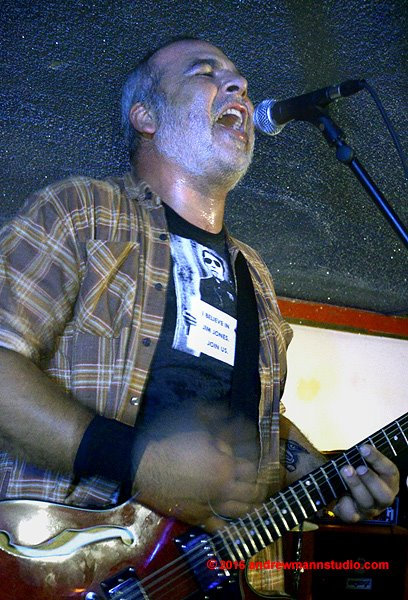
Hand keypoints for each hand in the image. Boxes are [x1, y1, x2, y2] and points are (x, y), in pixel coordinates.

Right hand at [133, 412, 265, 531]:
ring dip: (249, 507)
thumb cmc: (170, 444)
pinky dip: (228, 527)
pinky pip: (218, 528)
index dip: (252, 463)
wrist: (143, 467)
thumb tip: (229, 413)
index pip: (252, 468)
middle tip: (258, 484)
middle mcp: (223, 489)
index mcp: (225, 467)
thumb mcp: (195, 425)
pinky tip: (232, 524)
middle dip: (257, 487)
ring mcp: (211, 506)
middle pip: (252, 493)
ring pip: (240, 512)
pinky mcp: (198, 519)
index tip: (250, 460)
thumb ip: (216, 421)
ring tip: (253, 504)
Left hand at [334, 444, 399, 522]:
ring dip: (356, 486)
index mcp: (389, 481)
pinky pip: (351, 515)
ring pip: (367, 503)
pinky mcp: (354, 516)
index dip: (378, 459)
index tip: (363, 448)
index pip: (390, 471)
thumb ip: (363, 455)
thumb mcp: (360, 459)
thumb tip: (362, 447)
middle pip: (384, 495)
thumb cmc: (354, 470)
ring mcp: (369, 509)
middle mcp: (382, 498)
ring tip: (346, 471)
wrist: (338, 484)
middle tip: (359, 468)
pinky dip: (344, 504)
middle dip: (371, 480)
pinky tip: (339, 495)